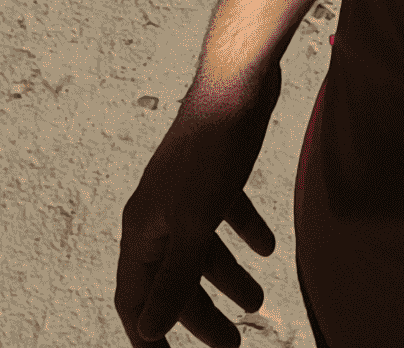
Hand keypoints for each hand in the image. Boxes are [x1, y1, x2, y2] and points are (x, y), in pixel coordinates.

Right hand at [115, 63, 283, 345]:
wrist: (239, 82)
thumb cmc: (211, 153)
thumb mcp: (195, 226)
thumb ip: (174, 279)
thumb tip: (148, 331)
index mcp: (142, 231)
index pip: (135, 300)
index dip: (149, 336)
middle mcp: (158, 214)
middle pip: (173, 279)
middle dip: (200, 315)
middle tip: (233, 344)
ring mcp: (185, 192)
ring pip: (202, 249)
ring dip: (228, 278)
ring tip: (260, 300)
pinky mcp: (213, 172)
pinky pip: (225, 214)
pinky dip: (244, 233)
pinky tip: (267, 248)